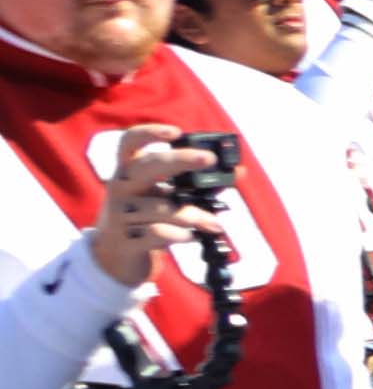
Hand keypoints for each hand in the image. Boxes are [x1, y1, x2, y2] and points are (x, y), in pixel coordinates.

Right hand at [79, 129, 228, 291]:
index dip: (150, 133)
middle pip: (147, 166)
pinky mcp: (126, 238)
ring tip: (215, 223)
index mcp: (128, 170)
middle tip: (209, 159)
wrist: (116, 256)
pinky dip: (180, 235)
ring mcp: (119, 212)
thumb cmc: (147, 218)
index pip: (129, 142)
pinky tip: (192, 236)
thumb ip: (197, 184)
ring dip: (195, 215)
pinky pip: (158, 233)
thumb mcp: (164, 196)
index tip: (176, 131)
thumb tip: (240, 171)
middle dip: (181, 159)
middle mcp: (120, 186)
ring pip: (162, 206)